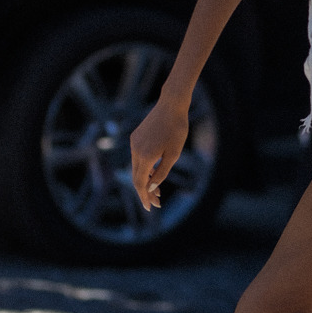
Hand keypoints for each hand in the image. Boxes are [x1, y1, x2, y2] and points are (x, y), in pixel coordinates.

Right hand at [129, 97, 189, 211]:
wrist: (171, 105)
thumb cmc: (177, 129)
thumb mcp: (174, 154)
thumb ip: (162, 172)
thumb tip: (151, 188)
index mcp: (145, 156)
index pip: (141, 183)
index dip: (144, 197)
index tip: (150, 208)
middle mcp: (135, 150)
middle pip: (137, 177)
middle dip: (146, 192)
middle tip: (157, 203)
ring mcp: (134, 142)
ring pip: (136, 167)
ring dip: (146, 180)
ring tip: (158, 191)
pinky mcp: (135, 137)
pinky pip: (137, 157)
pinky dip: (145, 168)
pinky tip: (154, 173)